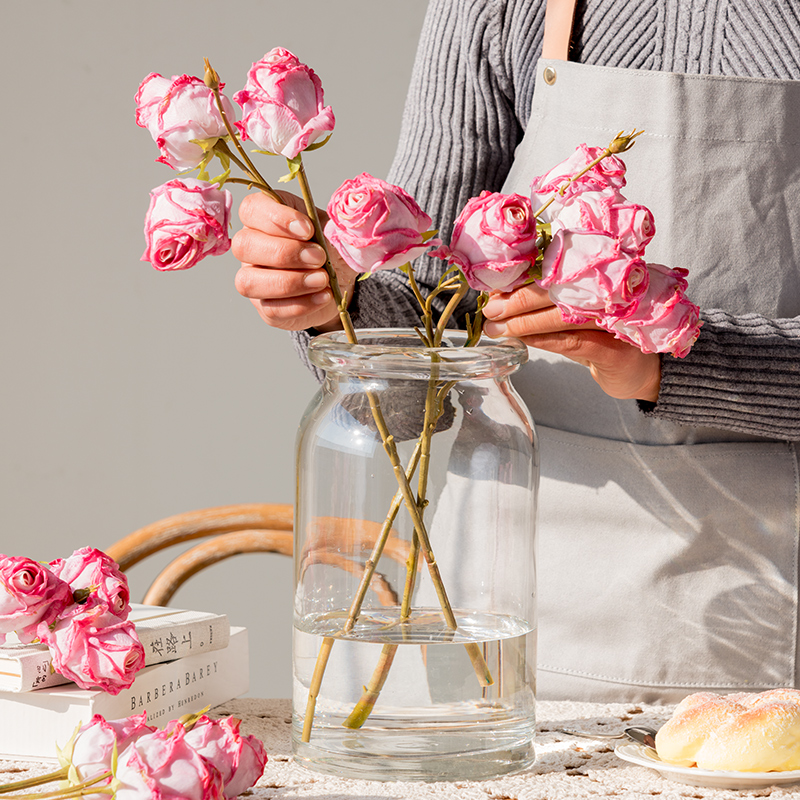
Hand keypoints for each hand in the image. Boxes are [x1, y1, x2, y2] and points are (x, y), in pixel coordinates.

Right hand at [231, 191, 357, 331]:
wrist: (341, 281)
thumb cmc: (331, 248)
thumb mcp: (336, 229)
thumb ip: (336, 222)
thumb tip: (344, 224)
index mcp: (265, 216)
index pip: (251, 208)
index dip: (276, 218)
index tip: (307, 229)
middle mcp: (252, 246)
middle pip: (244, 246)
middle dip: (286, 253)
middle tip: (319, 257)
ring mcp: (254, 278)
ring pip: (249, 282)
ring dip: (290, 282)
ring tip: (322, 279)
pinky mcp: (265, 307)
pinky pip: (271, 308)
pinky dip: (301, 304)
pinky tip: (323, 296)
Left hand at [482, 283, 660, 401]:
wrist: (646, 370)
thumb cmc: (607, 337)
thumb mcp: (578, 315)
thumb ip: (547, 305)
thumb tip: (502, 299)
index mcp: (599, 279)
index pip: (556, 271)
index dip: (523, 277)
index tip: (495, 286)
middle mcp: (608, 294)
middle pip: (557, 290)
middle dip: (518, 299)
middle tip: (491, 309)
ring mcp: (614, 320)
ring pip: (562, 316)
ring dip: (525, 322)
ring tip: (499, 327)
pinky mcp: (615, 350)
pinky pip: (574, 341)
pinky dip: (546, 340)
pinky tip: (524, 340)